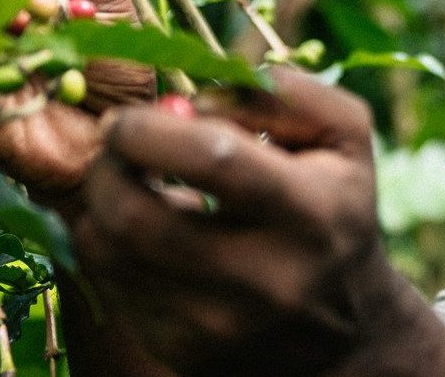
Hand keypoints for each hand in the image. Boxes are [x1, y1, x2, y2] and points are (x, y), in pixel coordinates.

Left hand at [71, 69, 444, 376]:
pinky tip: (135, 229)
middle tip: (111, 146)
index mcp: (310, 212)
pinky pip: (111, 288)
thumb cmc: (336, 210)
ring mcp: (218, 326)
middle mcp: (264, 280)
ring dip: (99, 207)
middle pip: (136, 219)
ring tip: (124, 183)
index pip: (210, 161)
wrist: (345, 331)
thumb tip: (198, 95)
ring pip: (109, 256)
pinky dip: (108, 248)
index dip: (150, 130)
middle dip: (104, 169)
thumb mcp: (345, 138)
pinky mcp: (181, 351)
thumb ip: (287, 93)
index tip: (129, 117)